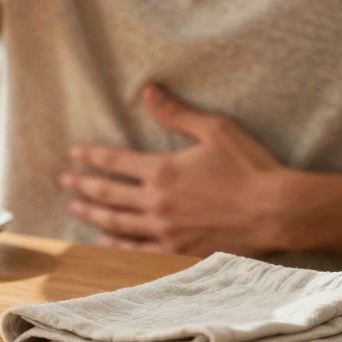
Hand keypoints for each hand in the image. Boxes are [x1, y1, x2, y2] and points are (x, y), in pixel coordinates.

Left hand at [59, 85, 292, 255]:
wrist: (278, 211)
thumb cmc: (250, 167)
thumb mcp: (215, 130)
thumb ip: (176, 113)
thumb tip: (147, 91)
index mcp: (162, 171)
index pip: (115, 162)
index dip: (91, 157)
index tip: (72, 153)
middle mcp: (157, 202)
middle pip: (108, 194)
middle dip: (83, 185)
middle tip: (64, 180)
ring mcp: (166, 230)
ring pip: (118, 223)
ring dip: (93, 214)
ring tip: (75, 206)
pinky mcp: (180, 251)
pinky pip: (139, 250)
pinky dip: (117, 246)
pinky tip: (104, 242)